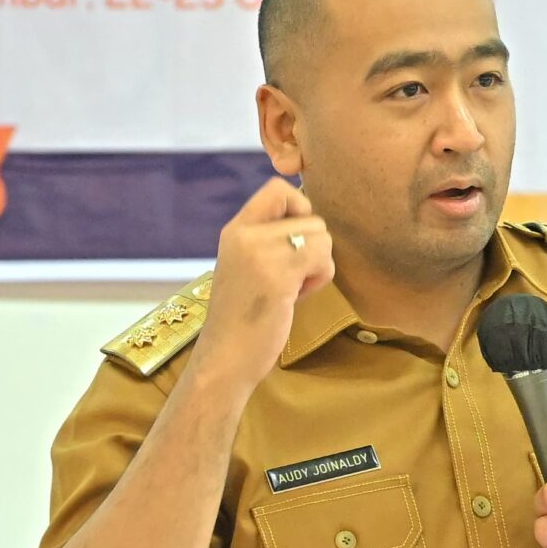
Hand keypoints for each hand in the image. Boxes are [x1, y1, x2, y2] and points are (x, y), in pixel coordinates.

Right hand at [189, 178, 333, 394]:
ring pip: (321, 236)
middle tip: (294, 276)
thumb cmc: (242, 318)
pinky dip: (319, 280)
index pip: (278, 188)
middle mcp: (245, 235)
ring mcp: (259, 254)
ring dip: (318, 265)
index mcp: (235, 230)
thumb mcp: (247, 266)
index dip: (301, 206)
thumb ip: (269, 240)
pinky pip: (322, 260)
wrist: (224, 358)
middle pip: (310, 216)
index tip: (298, 238)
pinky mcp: (277, 276)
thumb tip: (311, 221)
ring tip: (293, 289)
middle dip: (314, 247)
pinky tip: (295, 298)